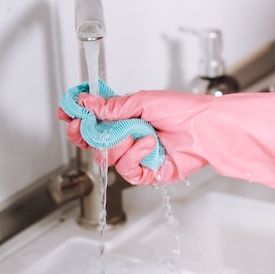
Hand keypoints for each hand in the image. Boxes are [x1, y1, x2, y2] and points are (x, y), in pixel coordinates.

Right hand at [59, 90, 274, 186]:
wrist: (207, 128)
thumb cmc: (184, 110)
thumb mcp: (142, 101)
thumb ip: (111, 106)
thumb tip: (85, 103)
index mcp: (127, 117)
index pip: (94, 121)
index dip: (78, 119)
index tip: (67, 114)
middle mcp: (130, 137)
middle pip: (94, 143)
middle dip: (89, 135)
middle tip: (87, 128)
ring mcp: (138, 155)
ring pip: (108, 159)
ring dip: (121, 145)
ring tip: (140, 133)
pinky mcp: (148, 172)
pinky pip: (128, 171)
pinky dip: (136, 157)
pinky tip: (150, 146)